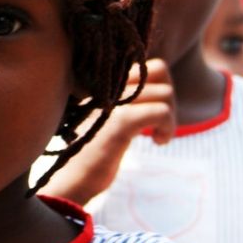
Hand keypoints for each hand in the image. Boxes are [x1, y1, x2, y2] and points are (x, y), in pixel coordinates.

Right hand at [41, 58, 175, 203]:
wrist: (71, 178)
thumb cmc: (89, 151)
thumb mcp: (106, 116)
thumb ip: (122, 99)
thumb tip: (157, 89)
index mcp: (105, 81)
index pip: (146, 64)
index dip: (156, 87)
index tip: (149, 113)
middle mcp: (108, 85)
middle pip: (160, 70)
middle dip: (168, 98)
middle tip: (159, 123)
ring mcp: (113, 102)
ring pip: (164, 92)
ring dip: (170, 116)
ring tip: (157, 135)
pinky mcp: (120, 123)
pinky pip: (160, 111)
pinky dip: (167, 127)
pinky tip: (157, 141)